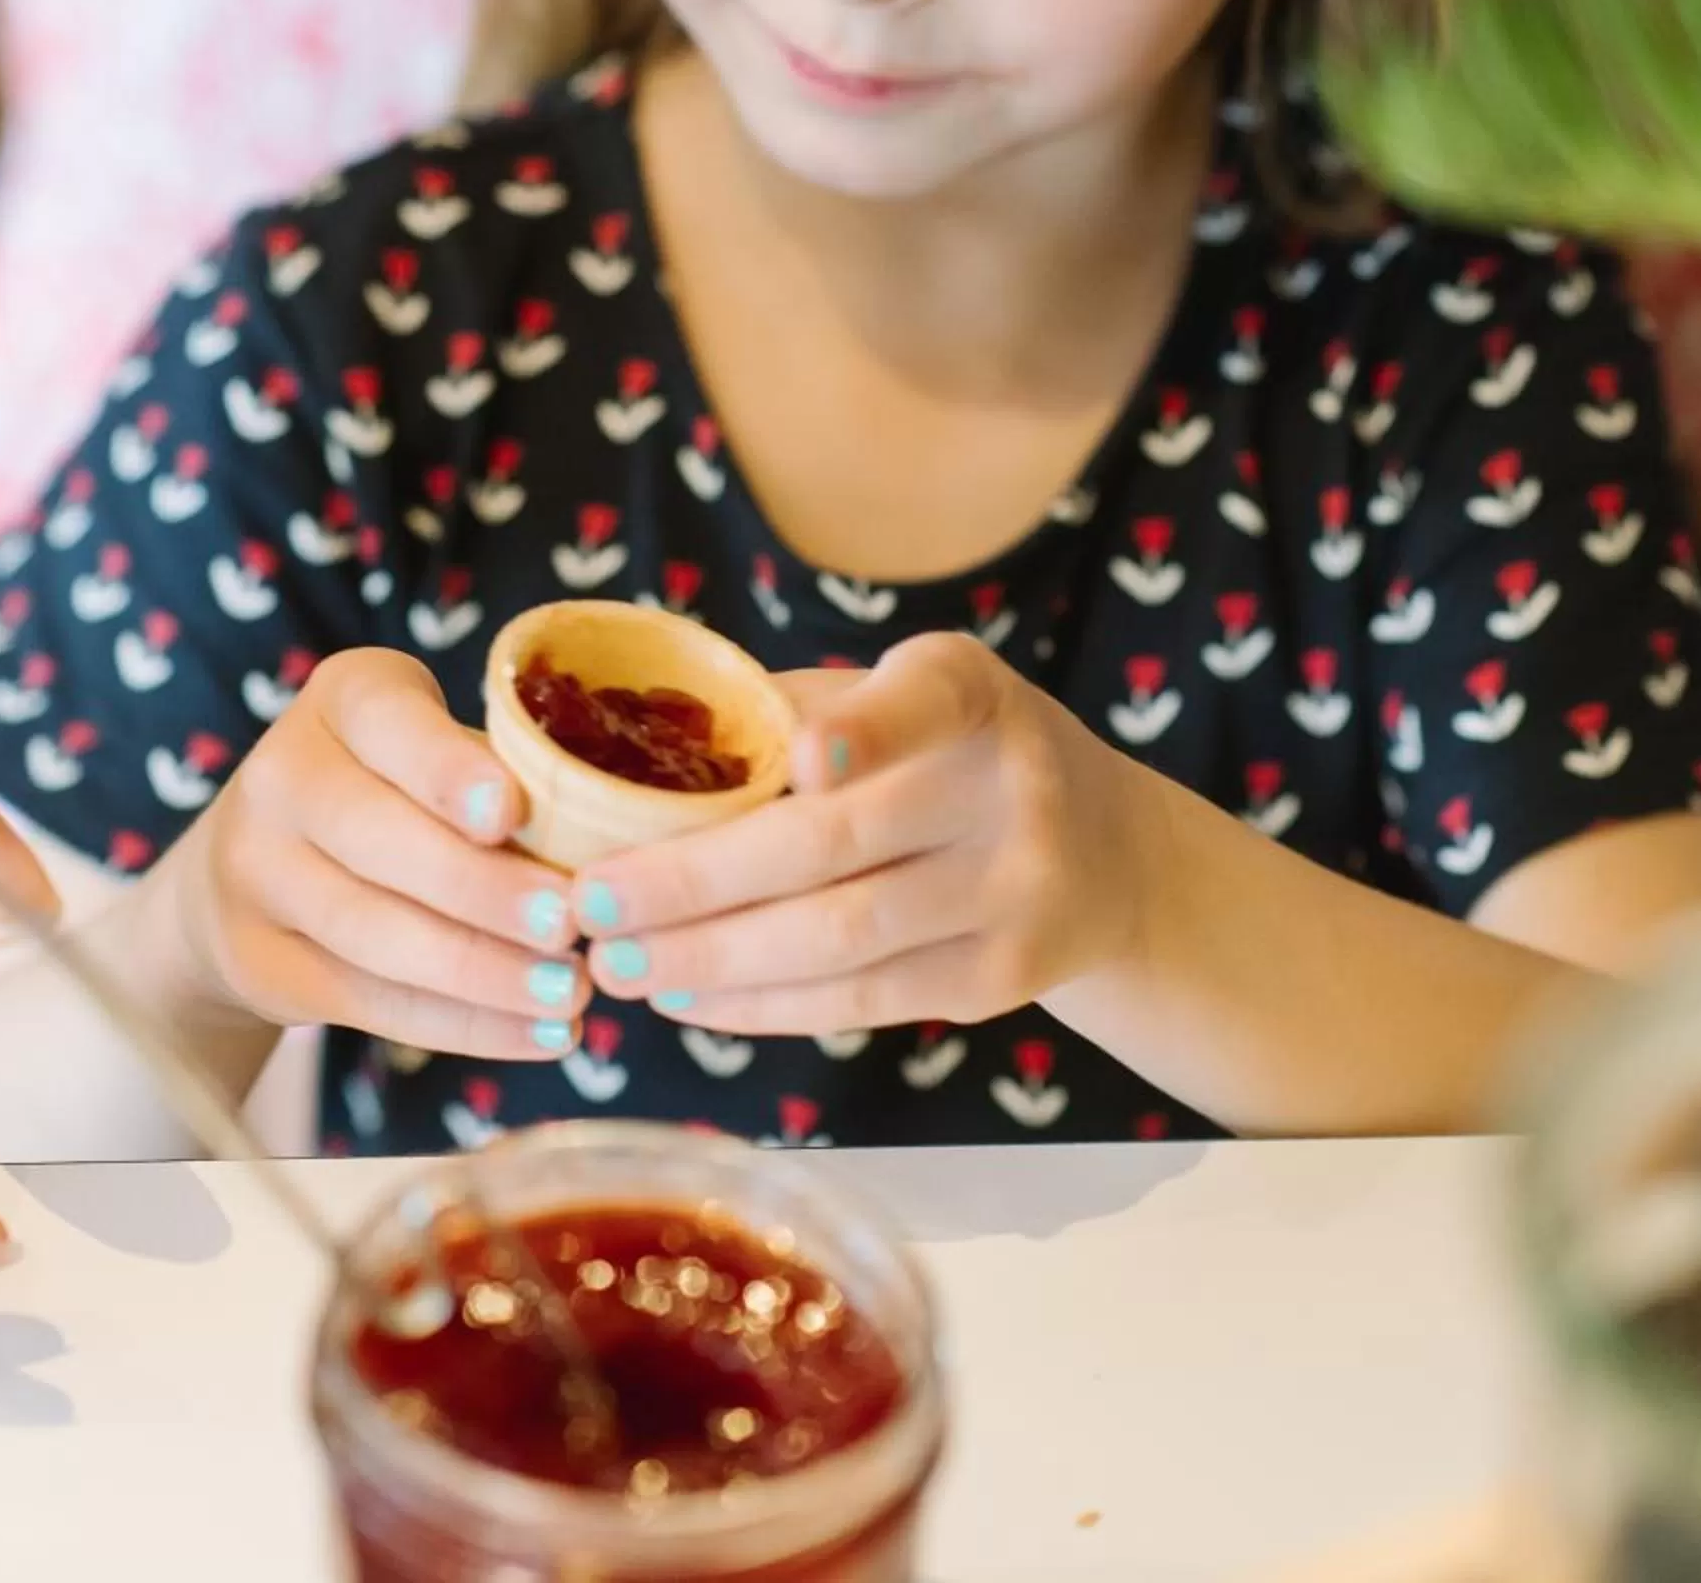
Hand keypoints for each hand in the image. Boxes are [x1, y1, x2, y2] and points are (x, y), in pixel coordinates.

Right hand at [156, 649, 592, 1061]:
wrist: (252, 864)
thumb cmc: (396, 786)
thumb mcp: (436, 746)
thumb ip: (501, 778)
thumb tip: (604, 853)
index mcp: (343, 698)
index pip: (390, 725)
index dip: (448, 772)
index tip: (511, 814)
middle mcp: (283, 776)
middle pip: (382, 842)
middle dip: (484, 890)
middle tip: (571, 924)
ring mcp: (258, 873)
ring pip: (376, 934)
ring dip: (484, 973)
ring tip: (571, 993)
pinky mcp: (262, 963)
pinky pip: (371, 1002)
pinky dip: (464, 1026)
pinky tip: (538, 1035)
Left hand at [581, 636, 1145, 1033]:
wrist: (1108, 854)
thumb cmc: (954, 756)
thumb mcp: (905, 698)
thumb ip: (799, 713)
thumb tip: (633, 753)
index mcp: (971, 694)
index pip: (921, 704)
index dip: (866, 729)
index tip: (803, 755)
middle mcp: (1008, 788)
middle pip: (840, 847)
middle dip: (699, 883)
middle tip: (592, 904)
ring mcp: (1013, 893)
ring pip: (842, 941)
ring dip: (714, 961)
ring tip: (617, 965)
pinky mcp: (1000, 980)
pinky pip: (862, 1000)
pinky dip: (764, 1006)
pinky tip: (688, 999)